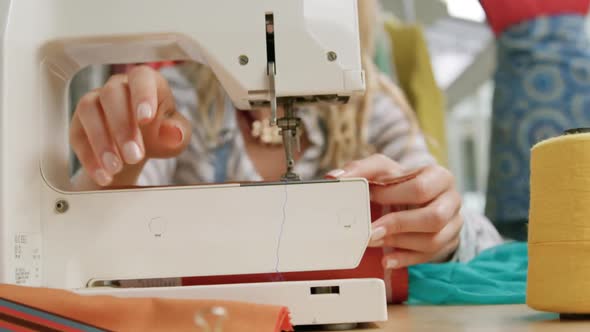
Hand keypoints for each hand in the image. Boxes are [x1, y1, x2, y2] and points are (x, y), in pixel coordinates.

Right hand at [70, 65, 190, 187]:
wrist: (139, 149)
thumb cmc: (162, 134)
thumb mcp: (176, 135)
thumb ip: (178, 132)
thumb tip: (174, 133)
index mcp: (146, 81)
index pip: (141, 78)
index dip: (142, 96)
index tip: (146, 119)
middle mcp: (117, 86)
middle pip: (111, 94)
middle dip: (122, 127)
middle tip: (134, 156)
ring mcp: (94, 101)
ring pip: (89, 110)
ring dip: (101, 141)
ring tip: (116, 168)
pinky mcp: (79, 123)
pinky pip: (78, 135)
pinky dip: (89, 157)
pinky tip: (103, 175)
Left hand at [327, 154, 462, 268]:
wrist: (420, 199)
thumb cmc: (400, 183)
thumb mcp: (383, 169)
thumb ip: (361, 169)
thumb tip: (336, 177)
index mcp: (439, 176)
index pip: (420, 189)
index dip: (392, 197)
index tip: (370, 198)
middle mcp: (451, 199)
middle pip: (433, 217)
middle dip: (398, 225)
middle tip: (371, 230)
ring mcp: (453, 223)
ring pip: (432, 240)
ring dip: (399, 243)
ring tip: (375, 241)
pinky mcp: (447, 242)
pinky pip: (429, 256)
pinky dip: (404, 259)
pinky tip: (387, 259)